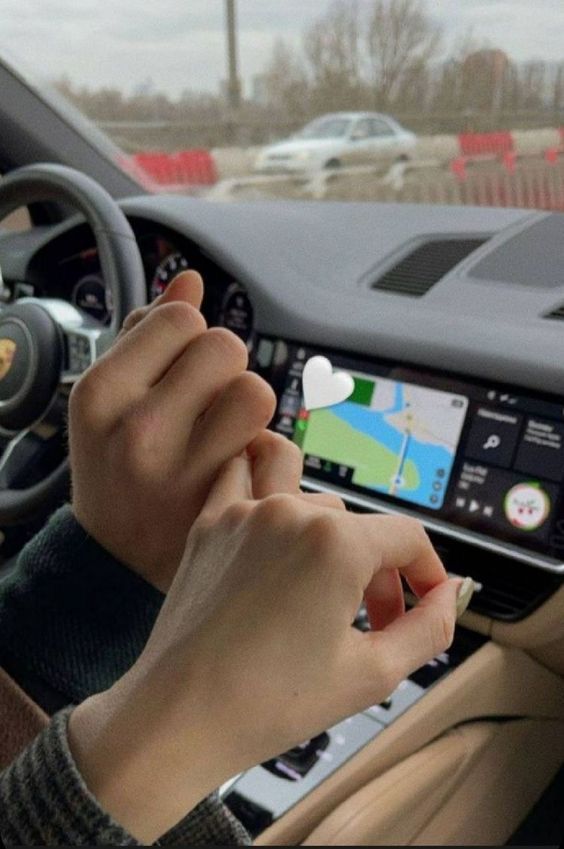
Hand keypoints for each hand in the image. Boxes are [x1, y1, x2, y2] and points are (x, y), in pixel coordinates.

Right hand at [69, 271, 300, 590]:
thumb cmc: (116, 459)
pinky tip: (233, 461)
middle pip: (225, 346)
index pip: (181, 319)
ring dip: (246, 404)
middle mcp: (137, 427)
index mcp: (101, 391)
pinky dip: (260, 443)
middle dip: (222, 366)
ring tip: (221, 428)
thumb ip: (146, 333)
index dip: (189, 338)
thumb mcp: (110, 394)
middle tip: (202, 400)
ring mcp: (182, 468)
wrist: (117, 555)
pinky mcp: (224, 500)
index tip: (177, 369)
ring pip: (255, 391)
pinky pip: (270, 441)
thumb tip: (192, 280)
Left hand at [69, 454, 464, 842]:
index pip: (408, 538)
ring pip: (310, 503)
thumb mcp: (374, 675)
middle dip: (378, 574)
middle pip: (359, 528)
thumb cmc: (271, 702)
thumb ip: (430, 628)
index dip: (427, 575)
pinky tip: (274, 530)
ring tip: (325, 583)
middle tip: (372, 627)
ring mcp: (245, 513)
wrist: (179, 717)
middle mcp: (291, 512)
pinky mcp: (210, 523)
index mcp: (336, 543)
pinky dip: (267, 492)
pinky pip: (244, 481)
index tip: (423, 609)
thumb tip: (448, 596)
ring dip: (330, 536)